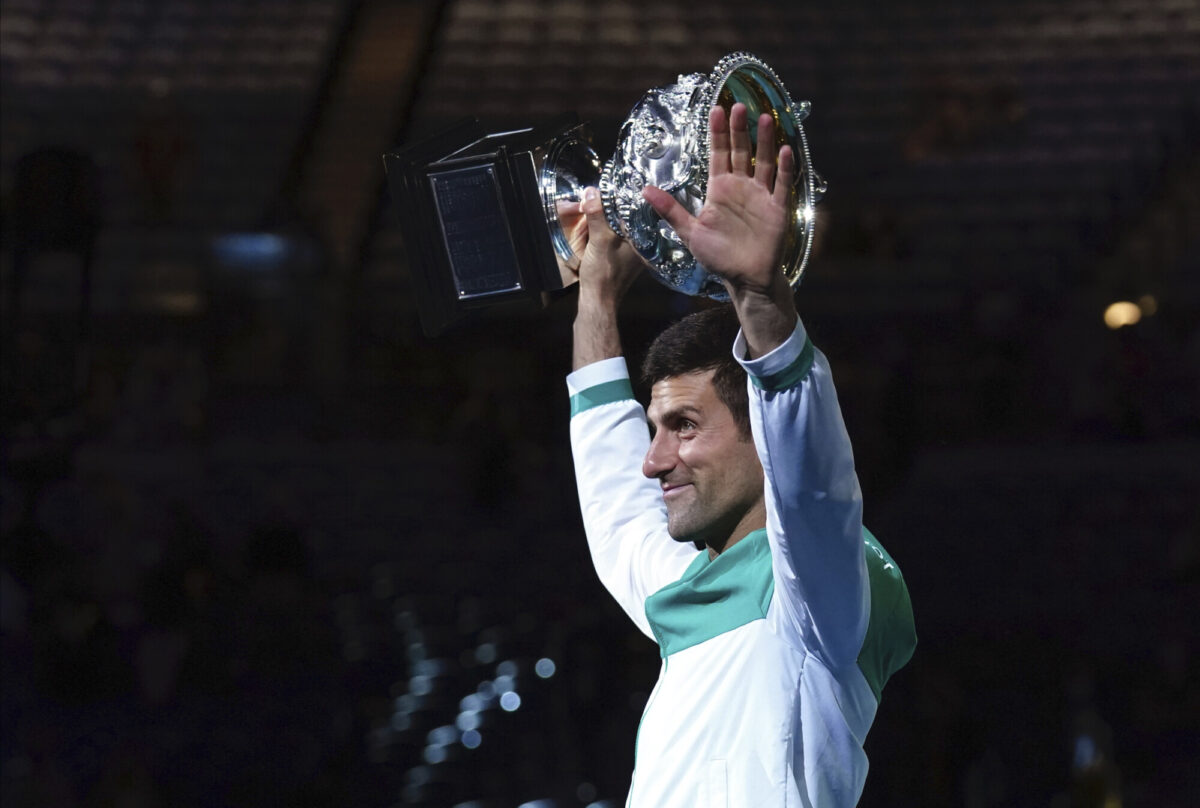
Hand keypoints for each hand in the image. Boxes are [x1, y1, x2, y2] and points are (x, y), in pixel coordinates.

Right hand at [570, 187, 645, 368]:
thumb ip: (597, 215)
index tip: (620, 183)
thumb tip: (592, 191)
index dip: (630, 197)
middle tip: (604, 192)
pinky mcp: (619, 260)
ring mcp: (630, 254)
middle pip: (630, 218)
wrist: (597, 301)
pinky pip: (614, 238)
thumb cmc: (604, 273)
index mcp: (643, 240)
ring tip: (597, 203)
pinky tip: (595, 223)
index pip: (640, 212)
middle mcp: (641, 246)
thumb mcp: (599, 240)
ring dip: (609, 217)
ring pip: (620, 228)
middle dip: (616, 207)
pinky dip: (605, 229)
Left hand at [642, 103, 794, 297]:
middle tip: (737, 106)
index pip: (718, 154)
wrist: (745, 279)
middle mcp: (741, 187)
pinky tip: (783, 150)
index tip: (715, 109)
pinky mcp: (778, 208)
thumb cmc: (718, 256)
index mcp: (719, 189)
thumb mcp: (690, 233)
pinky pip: (782, 184)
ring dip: (764, 141)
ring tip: (765, 118)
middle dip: (739, 129)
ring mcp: (761, 195)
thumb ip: (671, 210)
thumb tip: (643, 190)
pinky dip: (784, 168)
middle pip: (740, 151)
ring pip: (763, 162)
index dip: (717, 133)